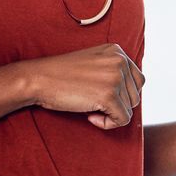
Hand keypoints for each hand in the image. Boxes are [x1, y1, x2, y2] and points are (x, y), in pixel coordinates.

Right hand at [23, 44, 143, 128]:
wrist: (38, 79)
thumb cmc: (62, 76)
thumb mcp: (94, 63)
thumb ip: (113, 71)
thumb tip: (134, 94)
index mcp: (117, 51)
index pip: (137, 80)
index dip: (122, 95)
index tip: (100, 95)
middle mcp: (120, 61)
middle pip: (135, 95)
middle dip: (117, 105)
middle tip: (92, 102)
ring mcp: (115, 77)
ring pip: (130, 108)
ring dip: (111, 114)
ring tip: (89, 106)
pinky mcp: (109, 95)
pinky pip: (122, 119)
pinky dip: (107, 124)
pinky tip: (90, 116)